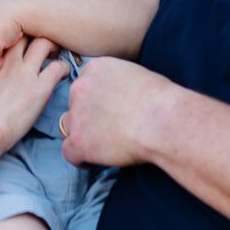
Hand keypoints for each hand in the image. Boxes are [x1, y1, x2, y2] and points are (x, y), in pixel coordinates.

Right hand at [0, 36, 67, 154]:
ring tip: (57, 51)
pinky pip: (58, 67)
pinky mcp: (39, 89)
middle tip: (43, 42)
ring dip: (52, 45)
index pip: (7, 39)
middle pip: (26, 34)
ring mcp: (24, 73)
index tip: (23, 43)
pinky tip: (64, 72)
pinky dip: (63, 67)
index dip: (16, 38)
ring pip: (44, 44)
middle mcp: (8, 62)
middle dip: (35, 34)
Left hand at [60, 57, 177, 168]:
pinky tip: (95, 160)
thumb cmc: (161, 99)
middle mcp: (80, 87)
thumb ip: (120, 84)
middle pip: (76, 105)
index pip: (86, 85)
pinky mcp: (78, 141)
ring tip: (103, 145)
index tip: (110, 110)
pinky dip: (81, 158)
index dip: (97, 100)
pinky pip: (69, 153)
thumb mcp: (137, 76)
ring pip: (69, 127)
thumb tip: (123, 98)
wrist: (160, 119)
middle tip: (110, 128)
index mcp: (95, 69)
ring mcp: (76, 114)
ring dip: (83, 134)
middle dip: (89, 116)